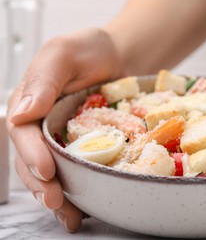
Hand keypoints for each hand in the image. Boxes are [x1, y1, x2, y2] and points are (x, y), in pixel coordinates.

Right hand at [6, 28, 121, 231]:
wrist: (122, 57)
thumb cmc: (91, 50)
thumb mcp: (65, 53)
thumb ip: (45, 78)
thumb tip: (22, 113)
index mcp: (30, 103)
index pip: (24, 134)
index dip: (32, 154)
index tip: (46, 170)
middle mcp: (42, 125)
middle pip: (34, 160)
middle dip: (42, 183)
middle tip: (56, 200)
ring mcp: (63, 138)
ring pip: (53, 172)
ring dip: (58, 196)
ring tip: (70, 215)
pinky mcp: (85, 147)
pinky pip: (78, 170)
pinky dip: (80, 190)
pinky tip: (85, 209)